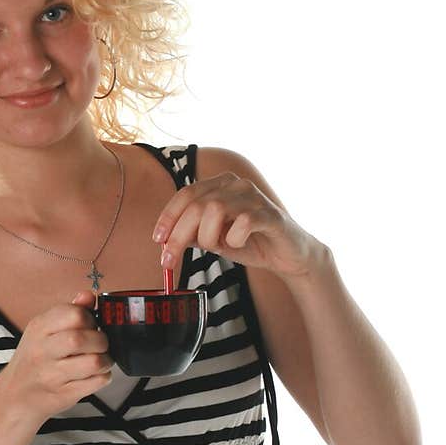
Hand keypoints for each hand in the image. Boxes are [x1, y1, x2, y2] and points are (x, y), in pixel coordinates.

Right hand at [0, 289, 112, 423]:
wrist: (14, 395)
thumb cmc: (34, 359)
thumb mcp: (43, 331)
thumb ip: (68, 312)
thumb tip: (88, 295)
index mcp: (39, 328)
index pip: (74, 314)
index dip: (90, 318)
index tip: (91, 325)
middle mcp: (43, 350)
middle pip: (81, 339)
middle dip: (100, 340)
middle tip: (99, 345)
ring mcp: (52, 375)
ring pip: (93, 362)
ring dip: (105, 360)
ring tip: (100, 361)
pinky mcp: (63, 394)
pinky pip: (96, 382)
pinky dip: (103, 377)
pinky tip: (94, 375)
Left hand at [152, 171, 322, 280]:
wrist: (288, 256)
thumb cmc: (250, 243)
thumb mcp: (214, 240)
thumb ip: (193, 234)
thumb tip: (166, 239)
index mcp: (220, 185)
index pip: (186, 194)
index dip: (168, 216)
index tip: (158, 240)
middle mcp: (236, 184)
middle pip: (196, 204)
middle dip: (179, 235)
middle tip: (170, 260)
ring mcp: (254, 196)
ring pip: (215, 209)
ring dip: (209, 237)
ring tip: (220, 247)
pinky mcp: (269, 214)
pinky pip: (242, 223)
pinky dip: (235, 239)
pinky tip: (241, 243)